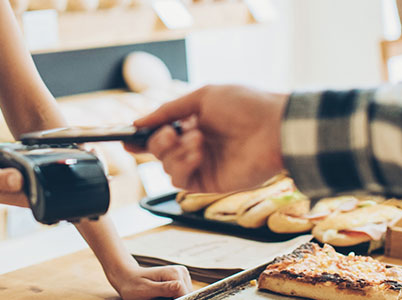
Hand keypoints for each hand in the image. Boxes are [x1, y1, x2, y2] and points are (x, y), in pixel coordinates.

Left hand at [108, 265, 192, 299]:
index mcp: (174, 273)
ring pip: (185, 296)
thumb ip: (163, 289)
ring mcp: (182, 275)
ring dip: (174, 299)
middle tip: (157, 298)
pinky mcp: (181, 280)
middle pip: (186, 296)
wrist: (129, 277)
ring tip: (158, 297)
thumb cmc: (133, 285)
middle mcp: (181, 272)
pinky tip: (162, 296)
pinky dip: (173, 298)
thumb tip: (179, 286)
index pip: (185, 295)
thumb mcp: (145, 289)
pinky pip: (182, 294)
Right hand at [130, 85, 288, 192]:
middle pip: (157, 151)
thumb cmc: (245, 105)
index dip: (142, 137)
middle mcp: (195, 145)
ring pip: (166, 167)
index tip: (127, 137)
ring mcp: (202, 165)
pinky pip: (181, 180)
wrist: (274, 128)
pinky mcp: (209, 182)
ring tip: (198, 140)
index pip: (160, 133)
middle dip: (158, 142)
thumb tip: (139, 121)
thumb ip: (168, 110)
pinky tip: (199, 153)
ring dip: (176, 152)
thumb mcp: (202, 96)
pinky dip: (183, 166)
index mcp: (194, 122)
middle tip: (171, 132)